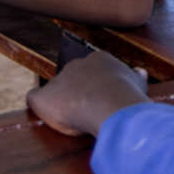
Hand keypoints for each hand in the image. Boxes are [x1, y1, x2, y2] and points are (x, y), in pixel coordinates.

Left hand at [27, 52, 148, 137]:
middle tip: (83, 108)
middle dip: (76, 90)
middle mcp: (78, 64)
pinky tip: (41, 111)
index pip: (92, 70)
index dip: (94, 85)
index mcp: (99, 59)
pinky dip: (37, 104)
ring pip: (55, 88)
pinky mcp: (43, 96)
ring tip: (67, 115)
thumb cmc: (126, 94)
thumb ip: (135, 77)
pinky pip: (34, 97)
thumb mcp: (137, 82)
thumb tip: (140, 73)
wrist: (110, 102)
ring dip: (60, 99)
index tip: (99, 98)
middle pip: (72, 76)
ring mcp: (60, 79)